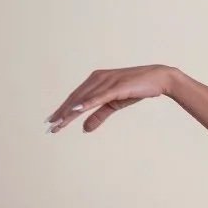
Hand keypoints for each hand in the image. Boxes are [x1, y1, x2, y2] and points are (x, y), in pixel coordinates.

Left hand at [45, 64, 175, 133]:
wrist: (158, 79)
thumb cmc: (136, 89)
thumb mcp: (114, 105)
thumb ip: (98, 116)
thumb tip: (84, 129)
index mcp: (95, 81)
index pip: (75, 98)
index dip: (62, 111)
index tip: (51, 123)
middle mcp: (97, 78)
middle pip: (75, 99)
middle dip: (61, 114)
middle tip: (49, 128)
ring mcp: (105, 81)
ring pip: (83, 99)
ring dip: (69, 113)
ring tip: (58, 124)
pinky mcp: (115, 86)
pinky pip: (98, 97)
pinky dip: (86, 104)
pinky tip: (75, 111)